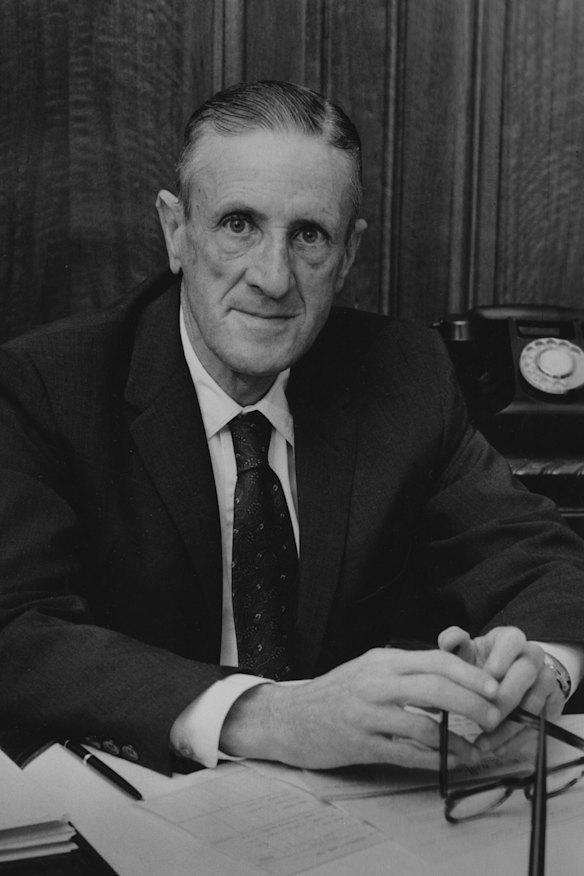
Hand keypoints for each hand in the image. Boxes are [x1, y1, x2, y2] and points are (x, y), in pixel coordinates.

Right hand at [219, 647, 501, 770]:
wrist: (289, 716)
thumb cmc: (336, 693)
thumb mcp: (369, 668)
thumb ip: (405, 670)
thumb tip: (451, 673)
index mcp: (382, 660)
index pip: (435, 661)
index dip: (469, 674)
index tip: (493, 687)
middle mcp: (376, 682)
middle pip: (434, 687)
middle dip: (471, 702)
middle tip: (494, 715)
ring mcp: (367, 713)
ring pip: (422, 722)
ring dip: (456, 738)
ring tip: (477, 747)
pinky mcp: (360, 743)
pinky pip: (404, 752)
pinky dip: (432, 760)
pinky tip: (449, 763)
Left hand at [438, 625, 563, 753]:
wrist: (507, 680)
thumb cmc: (481, 664)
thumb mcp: (466, 651)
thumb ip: (453, 642)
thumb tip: (450, 639)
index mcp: (510, 638)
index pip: (513, 639)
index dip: (501, 658)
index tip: (487, 676)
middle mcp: (532, 655)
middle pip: (526, 672)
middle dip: (504, 698)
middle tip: (483, 717)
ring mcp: (545, 679)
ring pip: (533, 703)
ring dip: (508, 726)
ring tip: (484, 741)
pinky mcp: (551, 704)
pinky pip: (538, 724)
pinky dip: (516, 740)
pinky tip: (497, 748)